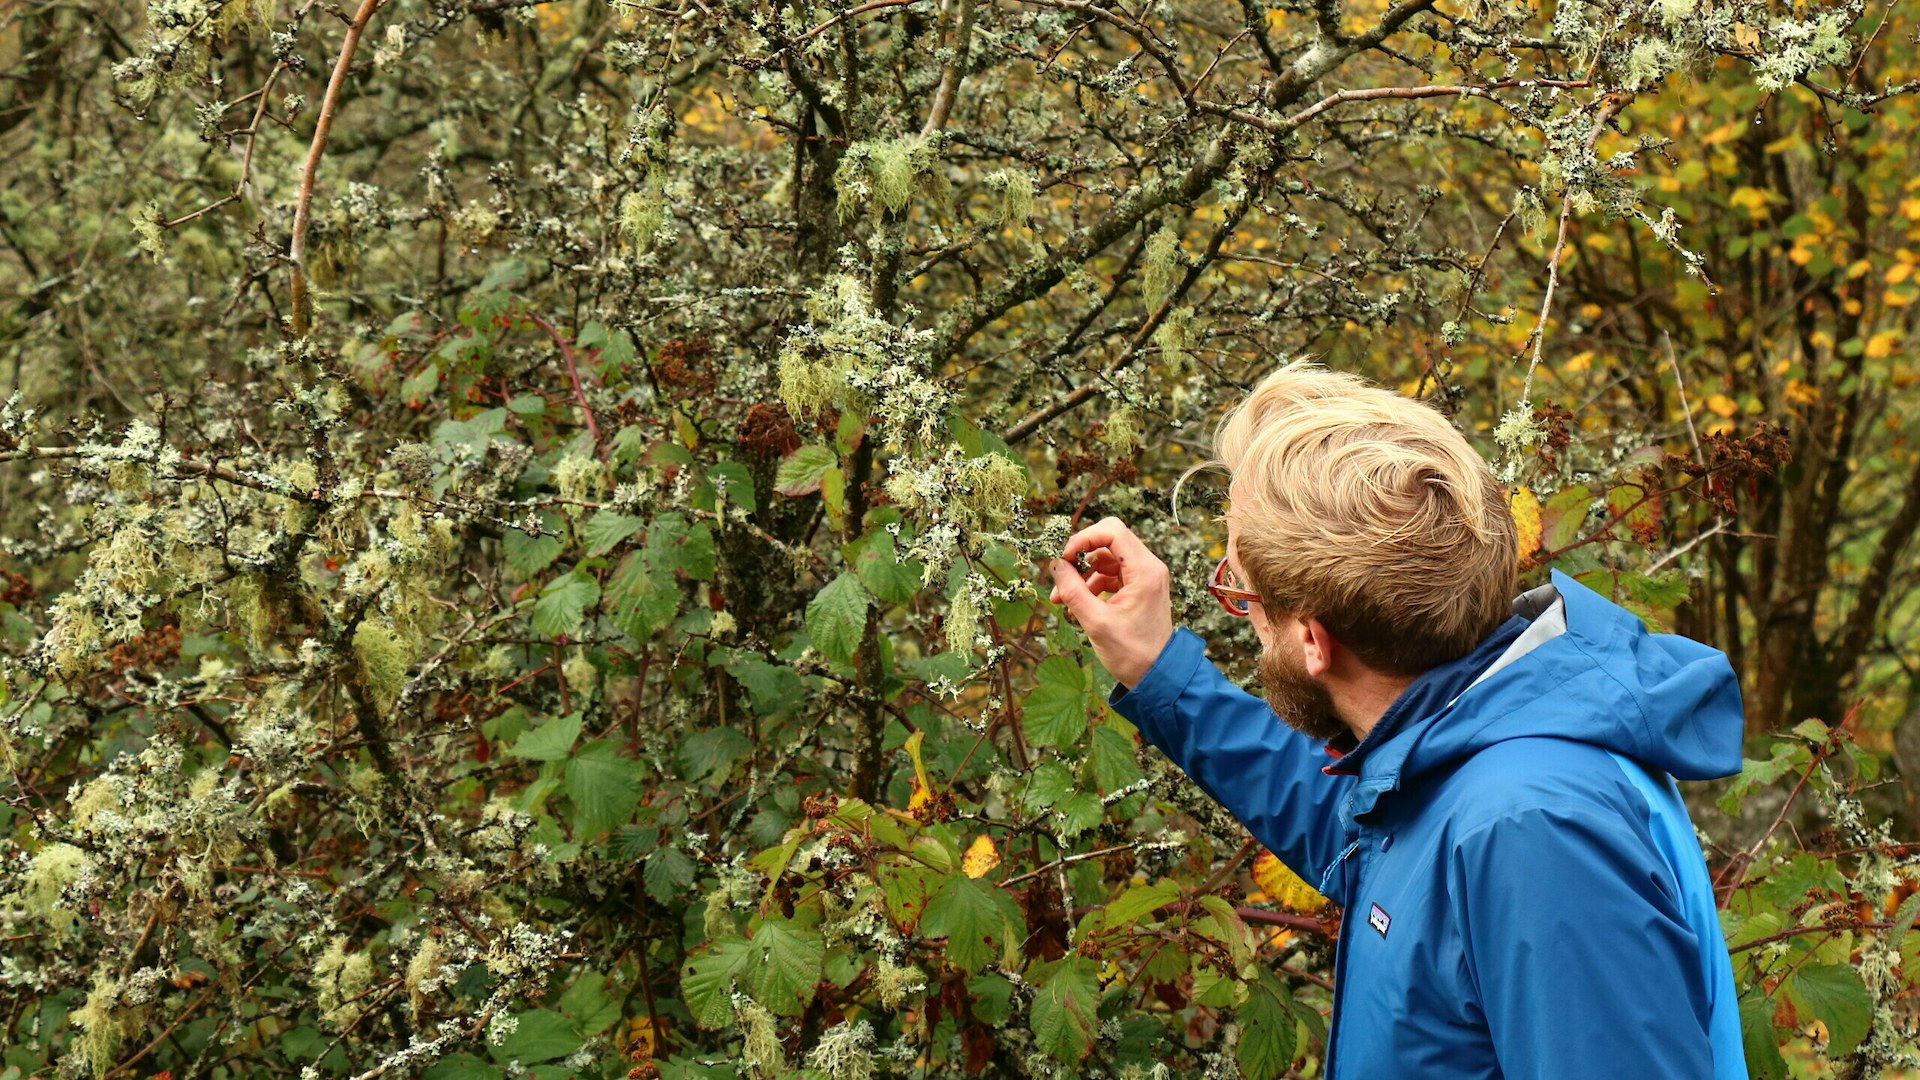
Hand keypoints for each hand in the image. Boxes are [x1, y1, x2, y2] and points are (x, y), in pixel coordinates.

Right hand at [1048, 516, 1174, 688]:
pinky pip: (1110, 574)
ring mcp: (1144, 577)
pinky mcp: (1138, 587)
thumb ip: (1073, 590)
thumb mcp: (1096, 622)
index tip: (1064, 558)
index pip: (1112, 531)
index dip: (1083, 538)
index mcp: (1144, 571)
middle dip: (1080, 555)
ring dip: (1082, 573)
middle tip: (1061, 574)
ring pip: (1106, 558)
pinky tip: (1076, 604)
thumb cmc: (1131, 653)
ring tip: (1061, 598)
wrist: (1157, 675)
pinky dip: (1091, 584)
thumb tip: (1055, 565)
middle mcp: (1148, 567)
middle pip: (1108, 540)